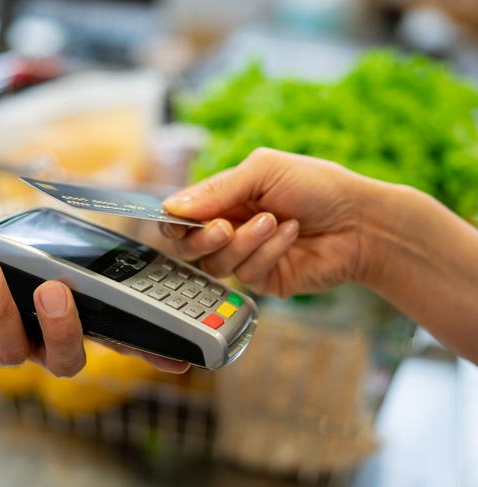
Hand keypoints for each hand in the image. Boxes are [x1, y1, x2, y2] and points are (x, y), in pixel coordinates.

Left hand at [0, 256, 188, 374]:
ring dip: (0, 306)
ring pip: (12, 350)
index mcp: (72, 322)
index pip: (118, 341)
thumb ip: (73, 255)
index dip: (149, 355)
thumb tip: (108, 245)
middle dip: (62, 328)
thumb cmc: (2, 257)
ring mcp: (5, 354)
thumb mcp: (40, 249)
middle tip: (53, 288)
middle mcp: (44, 346)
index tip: (181, 361)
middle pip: (67, 361)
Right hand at [160, 148, 371, 297]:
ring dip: (245, 242)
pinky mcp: (264, 279)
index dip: (174, 220)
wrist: (361, 221)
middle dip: (202, 238)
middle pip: (188, 247)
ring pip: (216, 264)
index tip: (177, 220)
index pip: (182, 215)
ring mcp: (246, 256)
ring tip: (275, 221)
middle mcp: (230, 228)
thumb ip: (217, 190)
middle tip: (226, 226)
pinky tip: (290, 235)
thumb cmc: (316, 186)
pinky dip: (268, 252)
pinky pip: (247, 274)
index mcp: (225, 199)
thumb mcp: (264, 170)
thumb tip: (171, 207)